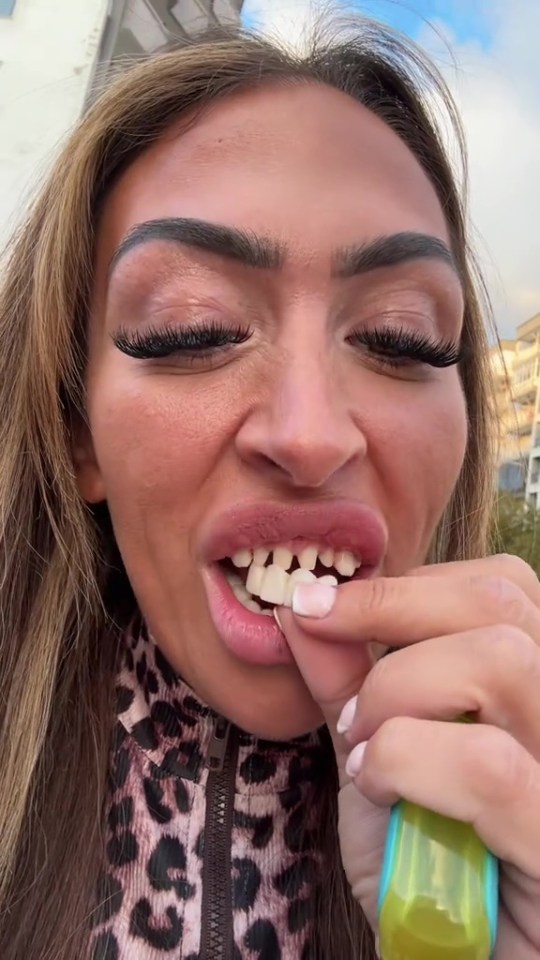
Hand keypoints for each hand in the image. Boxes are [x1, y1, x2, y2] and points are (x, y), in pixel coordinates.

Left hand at [278, 554, 539, 957]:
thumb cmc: (421, 869)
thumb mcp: (376, 761)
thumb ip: (348, 684)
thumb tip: (301, 605)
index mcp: (533, 691)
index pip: (506, 585)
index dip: (407, 585)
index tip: (320, 606)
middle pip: (505, 603)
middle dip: (394, 615)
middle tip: (343, 684)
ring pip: (502, 662)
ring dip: (400, 690)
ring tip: (365, 745)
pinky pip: (489, 767)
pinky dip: (409, 760)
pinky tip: (381, 790)